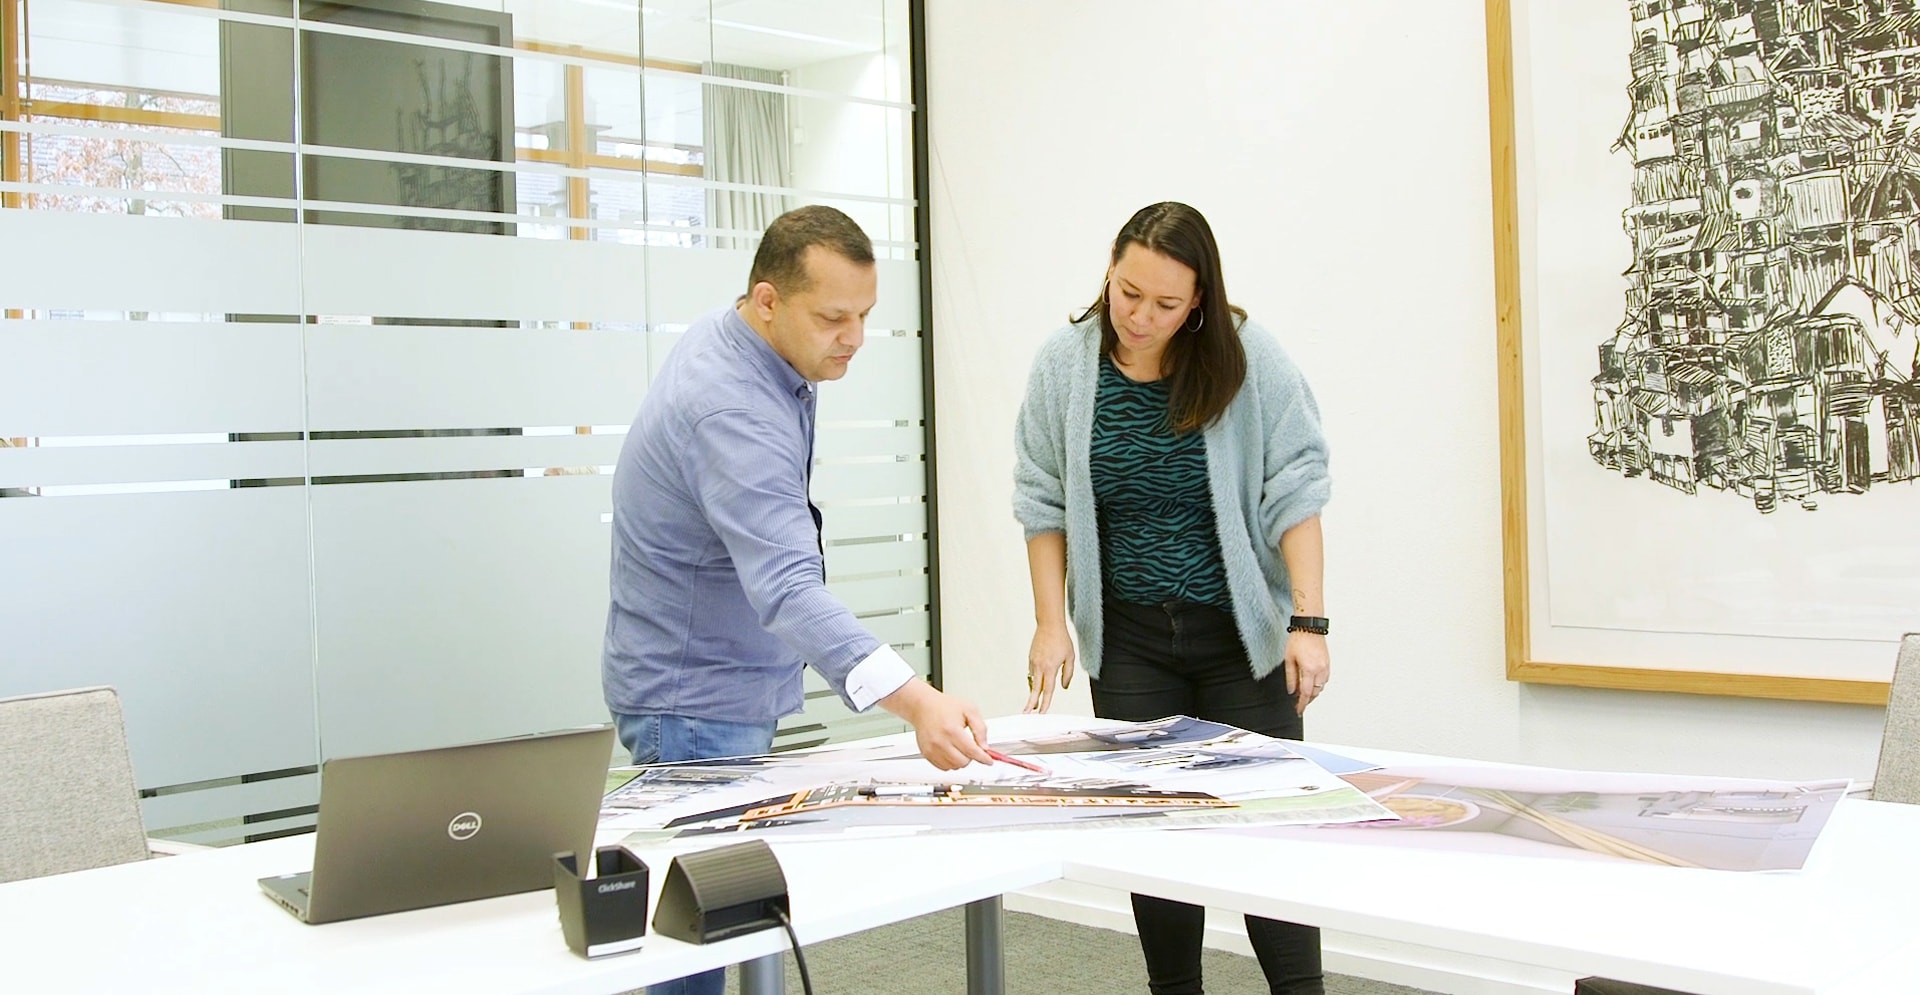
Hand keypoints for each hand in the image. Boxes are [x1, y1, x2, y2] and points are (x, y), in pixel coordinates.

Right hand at [877, 678, 993, 769]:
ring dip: (961, 761)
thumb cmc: (945, 706)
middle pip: (963, 762)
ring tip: (960, 747)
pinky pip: (944, 768)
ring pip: (954, 767)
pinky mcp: (927, 754)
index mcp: (952, 730)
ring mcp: (932, 749)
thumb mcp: (970, 710)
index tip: (989, 761)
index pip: (972, 751)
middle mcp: (940, 742)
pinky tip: (951, 751)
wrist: (923, 706)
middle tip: (971, 747)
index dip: (984, 758)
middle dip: (971, 757)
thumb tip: (985, 746)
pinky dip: (951, 763)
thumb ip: (980, 729)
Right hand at [1024, 622, 1076, 713]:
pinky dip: (1034, 681)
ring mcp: (1033, 663)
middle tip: (1026, 713)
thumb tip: (1064, 686)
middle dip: (1030, 703)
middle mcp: (1039, 667)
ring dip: (1033, 692)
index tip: (1042, 712)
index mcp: (1050, 668)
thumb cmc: (1061, 639)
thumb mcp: (1070, 657)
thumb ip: (1067, 674)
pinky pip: (1032, 674)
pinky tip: (1038, 684)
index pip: (1048, 690)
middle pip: (1035, 690)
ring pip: (1033, 682)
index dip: (1045, 703)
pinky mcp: (1030, 659)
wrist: (1049, 625)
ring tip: (1033, 704)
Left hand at [1285, 632, 1329, 715]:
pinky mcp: (1328, 663)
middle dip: (1307, 699)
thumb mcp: (1289, 660)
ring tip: (1303, 693)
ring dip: (1313, 692)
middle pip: (1315, 692)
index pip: (1305, 693)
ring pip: (1321, 687)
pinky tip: (1312, 683)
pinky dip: (1318, 684)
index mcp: (1309, 669)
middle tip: (1298, 702)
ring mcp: (1326, 666)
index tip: (1299, 710)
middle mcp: (1320, 670)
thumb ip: (1290, 677)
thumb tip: (1291, 691)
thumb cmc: (1298, 640)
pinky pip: (1325, 680)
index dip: (1302, 704)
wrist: (1309, 627)